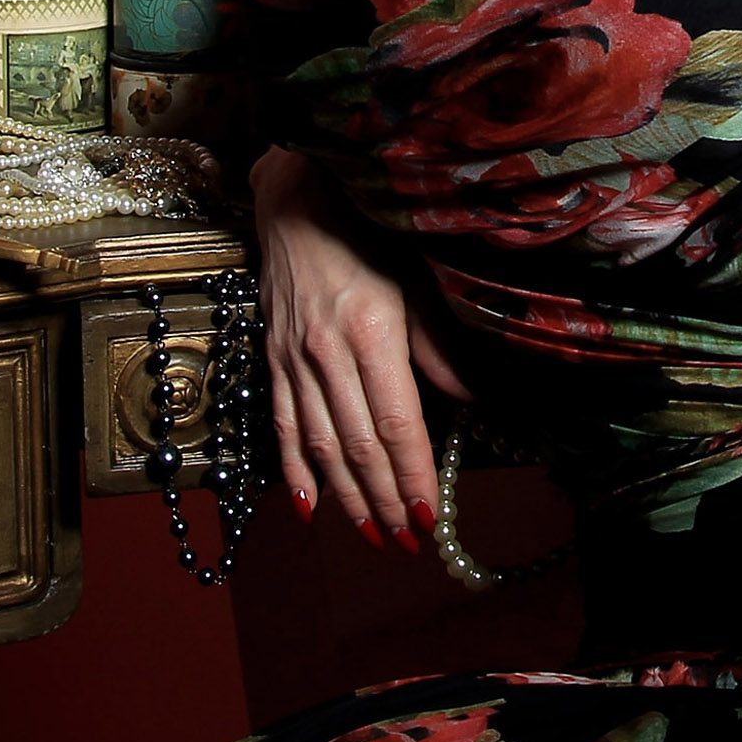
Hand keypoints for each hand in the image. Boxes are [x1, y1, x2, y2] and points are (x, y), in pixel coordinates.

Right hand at [250, 145, 471, 549]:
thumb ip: (437, 342)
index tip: (431, 516)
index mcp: (371, 330)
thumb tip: (470, 400)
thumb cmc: (368, 230)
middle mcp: (327, 352)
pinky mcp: (272, 359)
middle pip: (359, 446)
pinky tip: (307, 509)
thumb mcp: (415, 276)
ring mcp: (293, 359)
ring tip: (371, 537)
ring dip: (347, 499)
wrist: (294, 197)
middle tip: (407, 544)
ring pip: (321, 446)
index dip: (413, 474)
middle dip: (385, 501)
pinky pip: (283, 426)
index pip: (396, 422)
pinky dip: (295, 472)